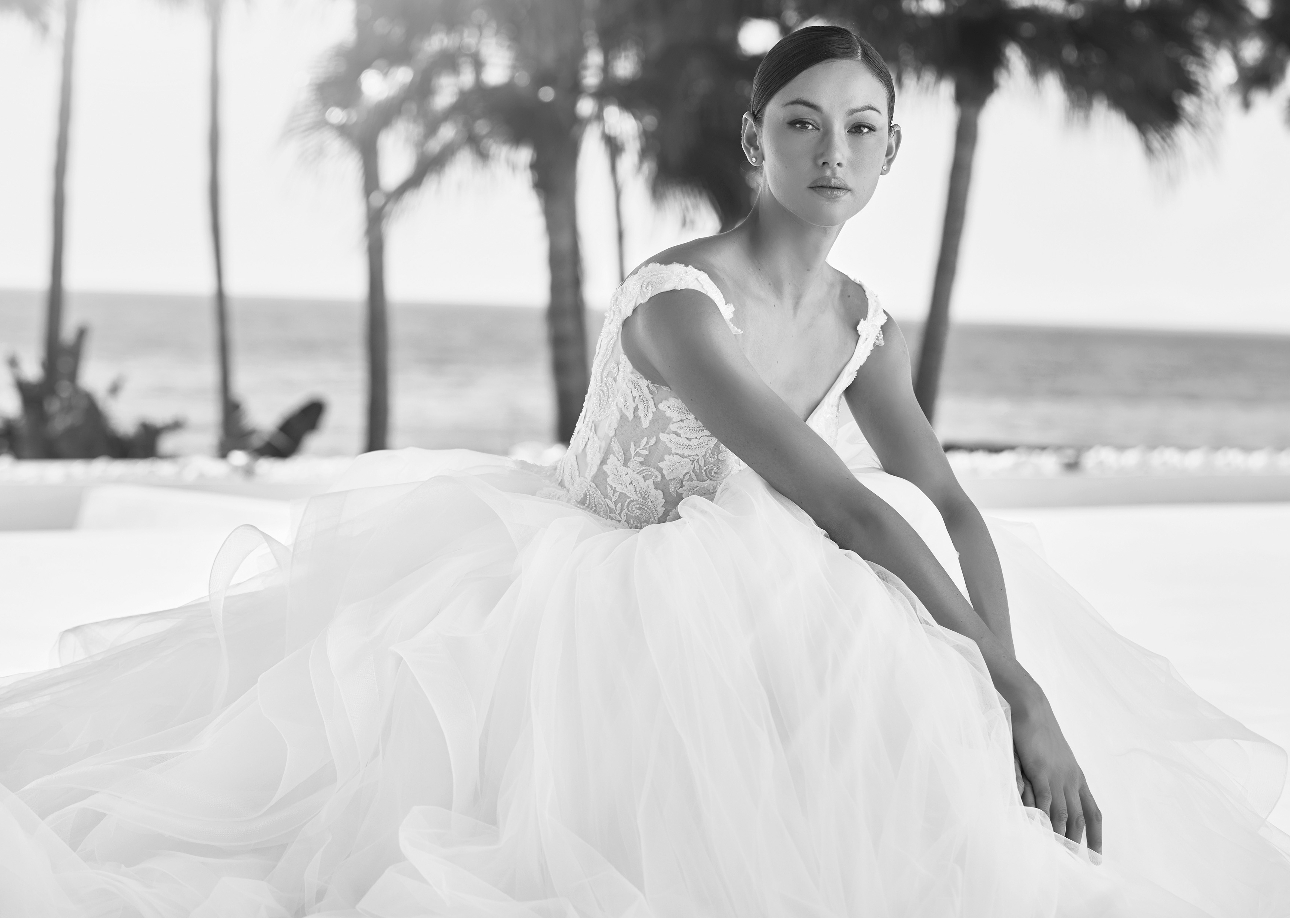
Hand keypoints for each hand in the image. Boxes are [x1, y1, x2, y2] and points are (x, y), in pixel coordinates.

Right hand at [1011, 688, 1102, 853]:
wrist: (1032, 706)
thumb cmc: (1039, 729)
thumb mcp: (1052, 756)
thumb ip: (1051, 777)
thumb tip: (1046, 796)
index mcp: (1077, 776)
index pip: (1093, 812)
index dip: (1097, 836)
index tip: (1097, 856)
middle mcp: (1072, 779)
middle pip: (1081, 818)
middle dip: (1080, 843)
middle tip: (1078, 864)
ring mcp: (1058, 776)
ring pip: (1063, 814)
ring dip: (1062, 836)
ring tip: (1059, 856)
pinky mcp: (1041, 771)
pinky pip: (1044, 801)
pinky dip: (1043, 818)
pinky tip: (1041, 832)